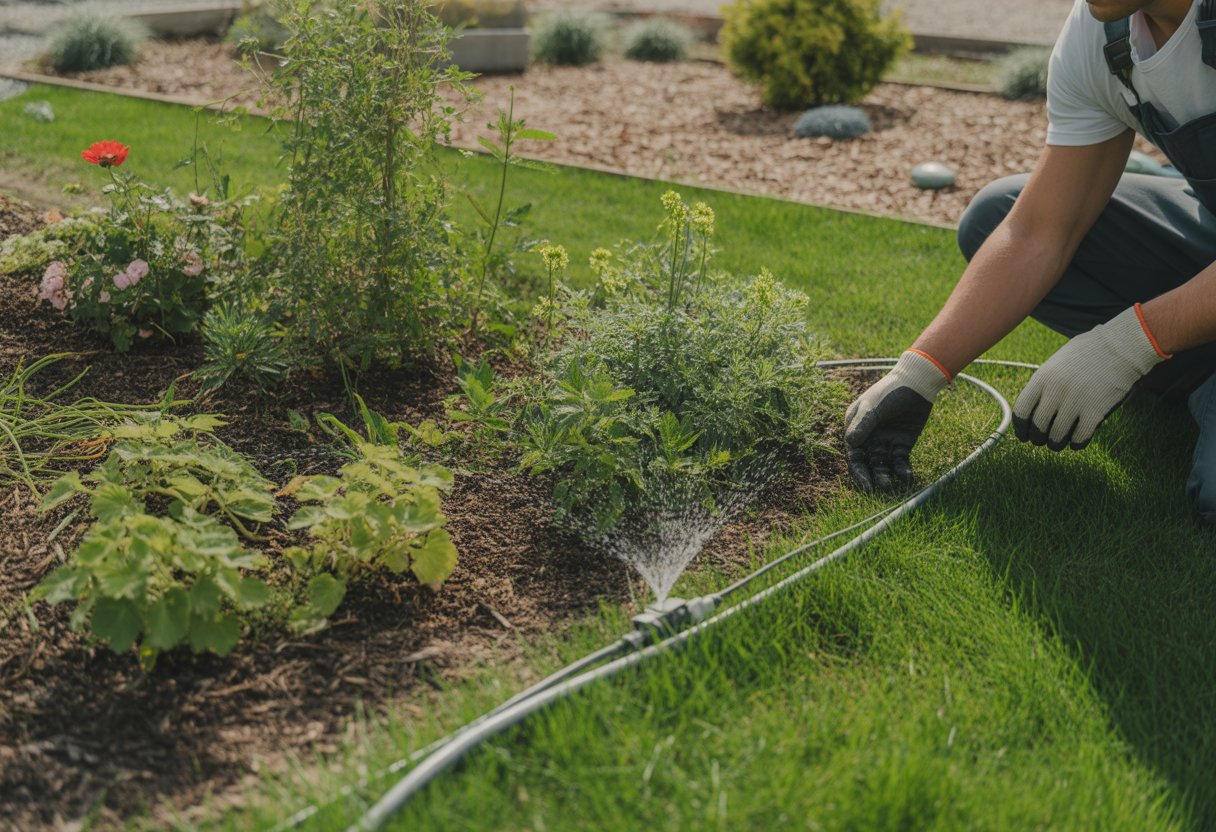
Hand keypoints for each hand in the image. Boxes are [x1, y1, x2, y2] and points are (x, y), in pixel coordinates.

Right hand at [845, 351, 950, 490]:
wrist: (917, 383)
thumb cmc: (889, 391)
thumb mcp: (872, 407)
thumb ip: (862, 425)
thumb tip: (850, 445)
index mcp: (856, 426)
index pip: (854, 452)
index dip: (858, 469)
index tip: (865, 483)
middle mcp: (869, 436)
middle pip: (867, 461)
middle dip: (870, 476)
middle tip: (876, 489)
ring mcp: (886, 440)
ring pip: (883, 463)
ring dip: (885, 475)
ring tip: (890, 485)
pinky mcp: (903, 443)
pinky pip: (900, 460)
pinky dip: (902, 469)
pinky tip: (905, 476)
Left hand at [1013, 305, 1166, 450]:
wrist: (1121, 346)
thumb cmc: (1088, 352)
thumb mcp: (1057, 361)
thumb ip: (1044, 382)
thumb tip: (1033, 406)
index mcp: (1042, 378)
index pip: (1021, 411)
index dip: (1020, 428)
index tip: (1024, 434)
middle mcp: (1055, 392)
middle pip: (1038, 427)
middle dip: (1038, 439)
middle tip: (1042, 440)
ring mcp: (1075, 402)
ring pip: (1056, 437)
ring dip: (1056, 444)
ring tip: (1058, 443)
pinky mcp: (1095, 411)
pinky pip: (1080, 438)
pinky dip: (1076, 444)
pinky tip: (1077, 442)